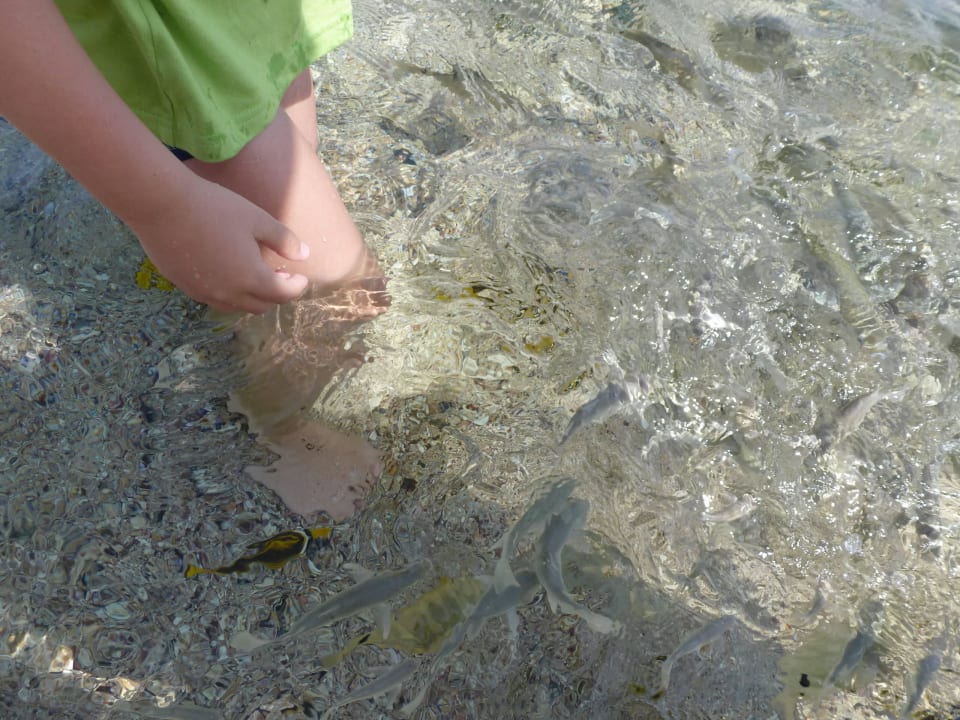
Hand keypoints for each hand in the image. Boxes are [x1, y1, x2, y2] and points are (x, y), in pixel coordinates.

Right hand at [127, 175, 310, 313]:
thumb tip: (304, 255)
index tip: (300, 275)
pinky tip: (228, 271)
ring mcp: (204, 292)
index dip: (296, 286)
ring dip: (252, 296)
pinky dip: (229, 292)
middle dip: (276, 293)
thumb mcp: (257, 219)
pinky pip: (214, 298)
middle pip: (261, 305)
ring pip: (237, 306)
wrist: (162, 204)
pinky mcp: (184, 286)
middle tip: (280, 274)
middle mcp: (228, 293)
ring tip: (255, 274)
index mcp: (250, 278)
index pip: (283, 294)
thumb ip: (284, 240)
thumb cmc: (214, 207)